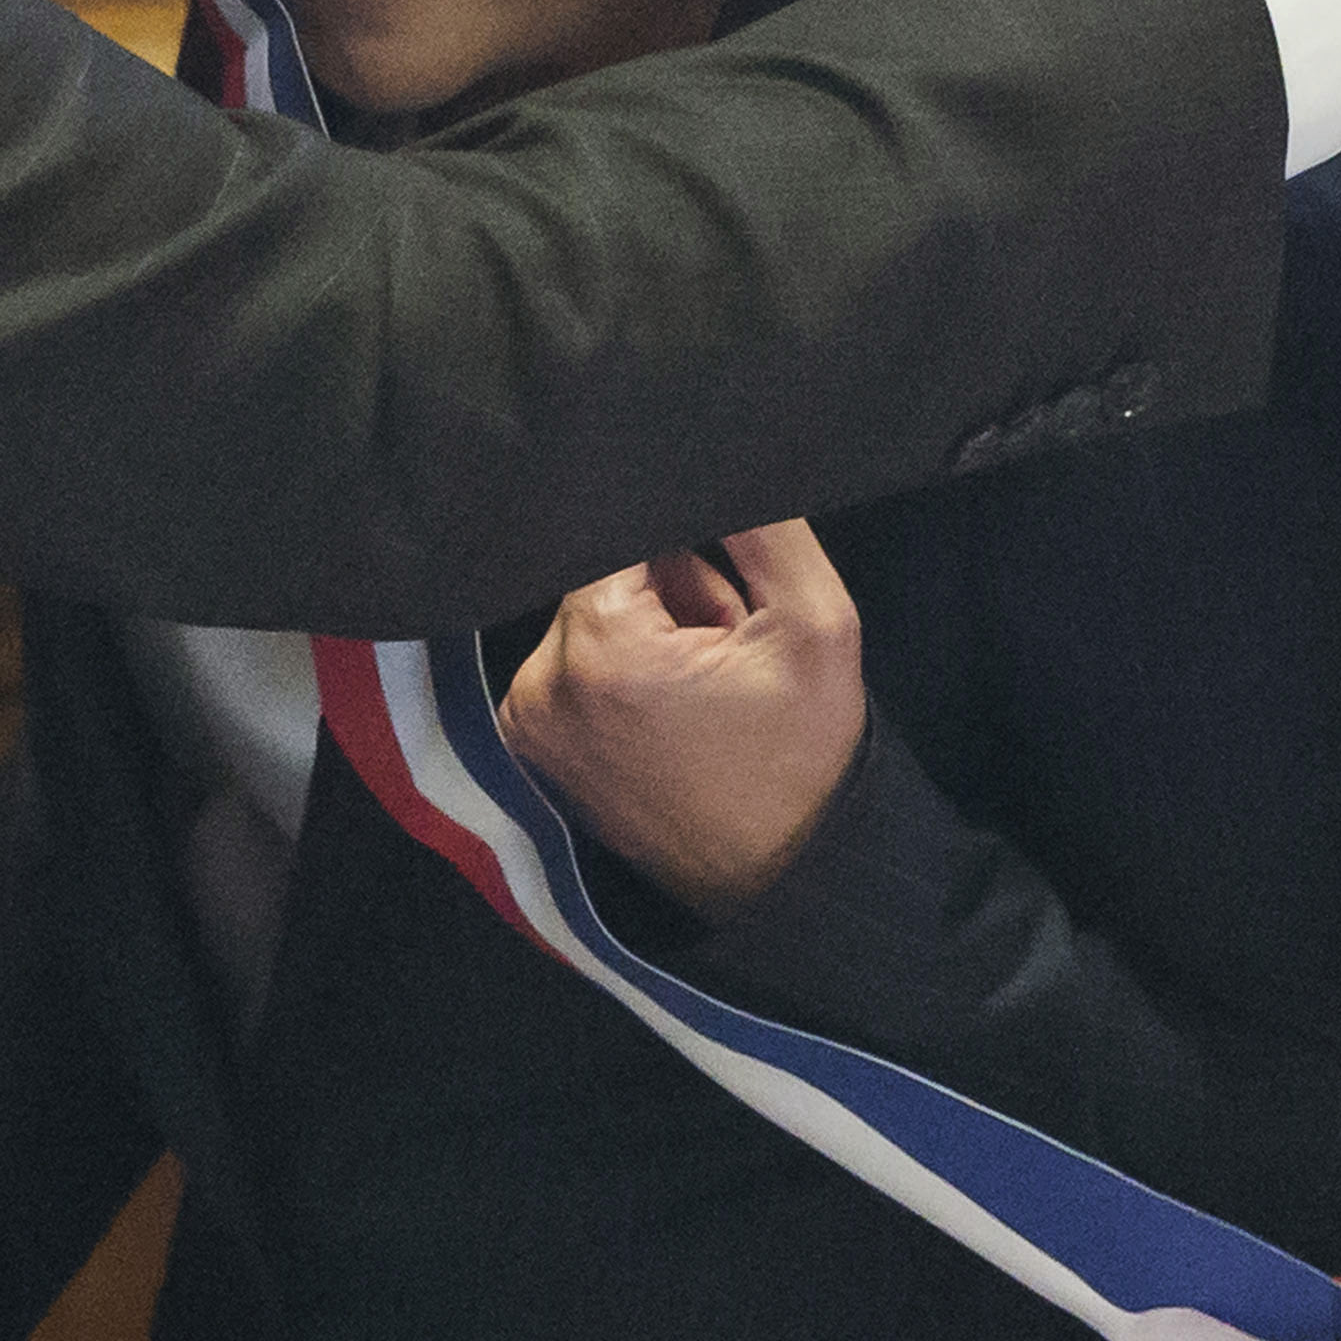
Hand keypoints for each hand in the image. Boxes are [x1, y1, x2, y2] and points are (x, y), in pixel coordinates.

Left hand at [496, 523, 866, 921]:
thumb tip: (711, 458)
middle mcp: (537, 683)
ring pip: (587, 622)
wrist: (786, 882)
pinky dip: (618, 677)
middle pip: (601, 577)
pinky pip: (570, 671)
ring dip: (646, 636)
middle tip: (725, 650)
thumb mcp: (815, 624)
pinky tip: (670, 715)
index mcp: (597, 646)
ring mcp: (525, 723)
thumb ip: (762, 529)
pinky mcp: (528, 751)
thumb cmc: (804, 757)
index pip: (613, 534)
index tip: (720, 595)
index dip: (679, 553)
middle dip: (668, 596)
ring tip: (703, 691)